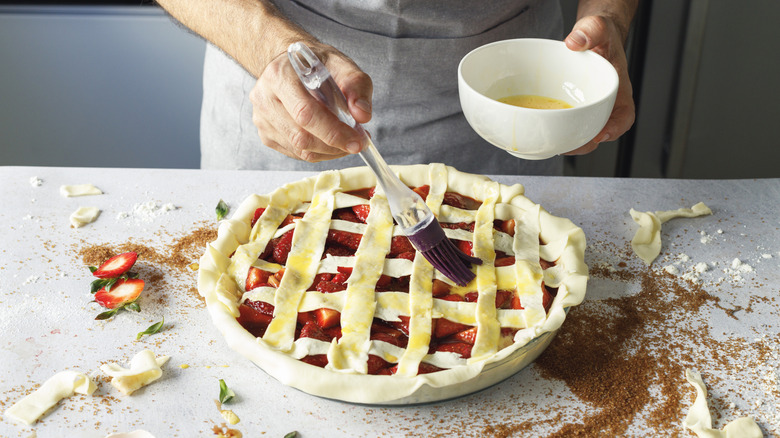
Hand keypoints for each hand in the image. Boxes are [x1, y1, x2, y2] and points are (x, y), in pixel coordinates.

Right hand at [249, 44, 372, 161]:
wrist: (291, 65)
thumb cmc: (315, 65)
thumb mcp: (341, 64)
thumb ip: (356, 85)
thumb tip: (362, 115)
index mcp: (279, 75)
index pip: (306, 112)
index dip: (333, 131)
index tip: (357, 141)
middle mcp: (264, 98)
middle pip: (301, 136)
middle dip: (334, 145)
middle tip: (358, 143)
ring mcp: (261, 119)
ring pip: (300, 149)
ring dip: (329, 151)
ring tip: (347, 139)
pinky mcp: (265, 134)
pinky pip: (296, 154)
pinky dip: (319, 153)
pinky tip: (330, 141)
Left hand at [563, 14, 635, 154]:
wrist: (589, 38)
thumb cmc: (599, 37)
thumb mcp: (598, 28)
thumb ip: (591, 31)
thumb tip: (574, 42)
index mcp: (616, 89)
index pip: (624, 115)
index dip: (616, 129)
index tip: (602, 134)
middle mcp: (603, 103)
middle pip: (600, 132)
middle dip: (584, 144)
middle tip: (566, 147)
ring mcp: (587, 108)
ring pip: (581, 131)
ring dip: (569, 141)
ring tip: (551, 144)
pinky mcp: (571, 108)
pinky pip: (566, 123)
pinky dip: (556, 129)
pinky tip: (541, 130)